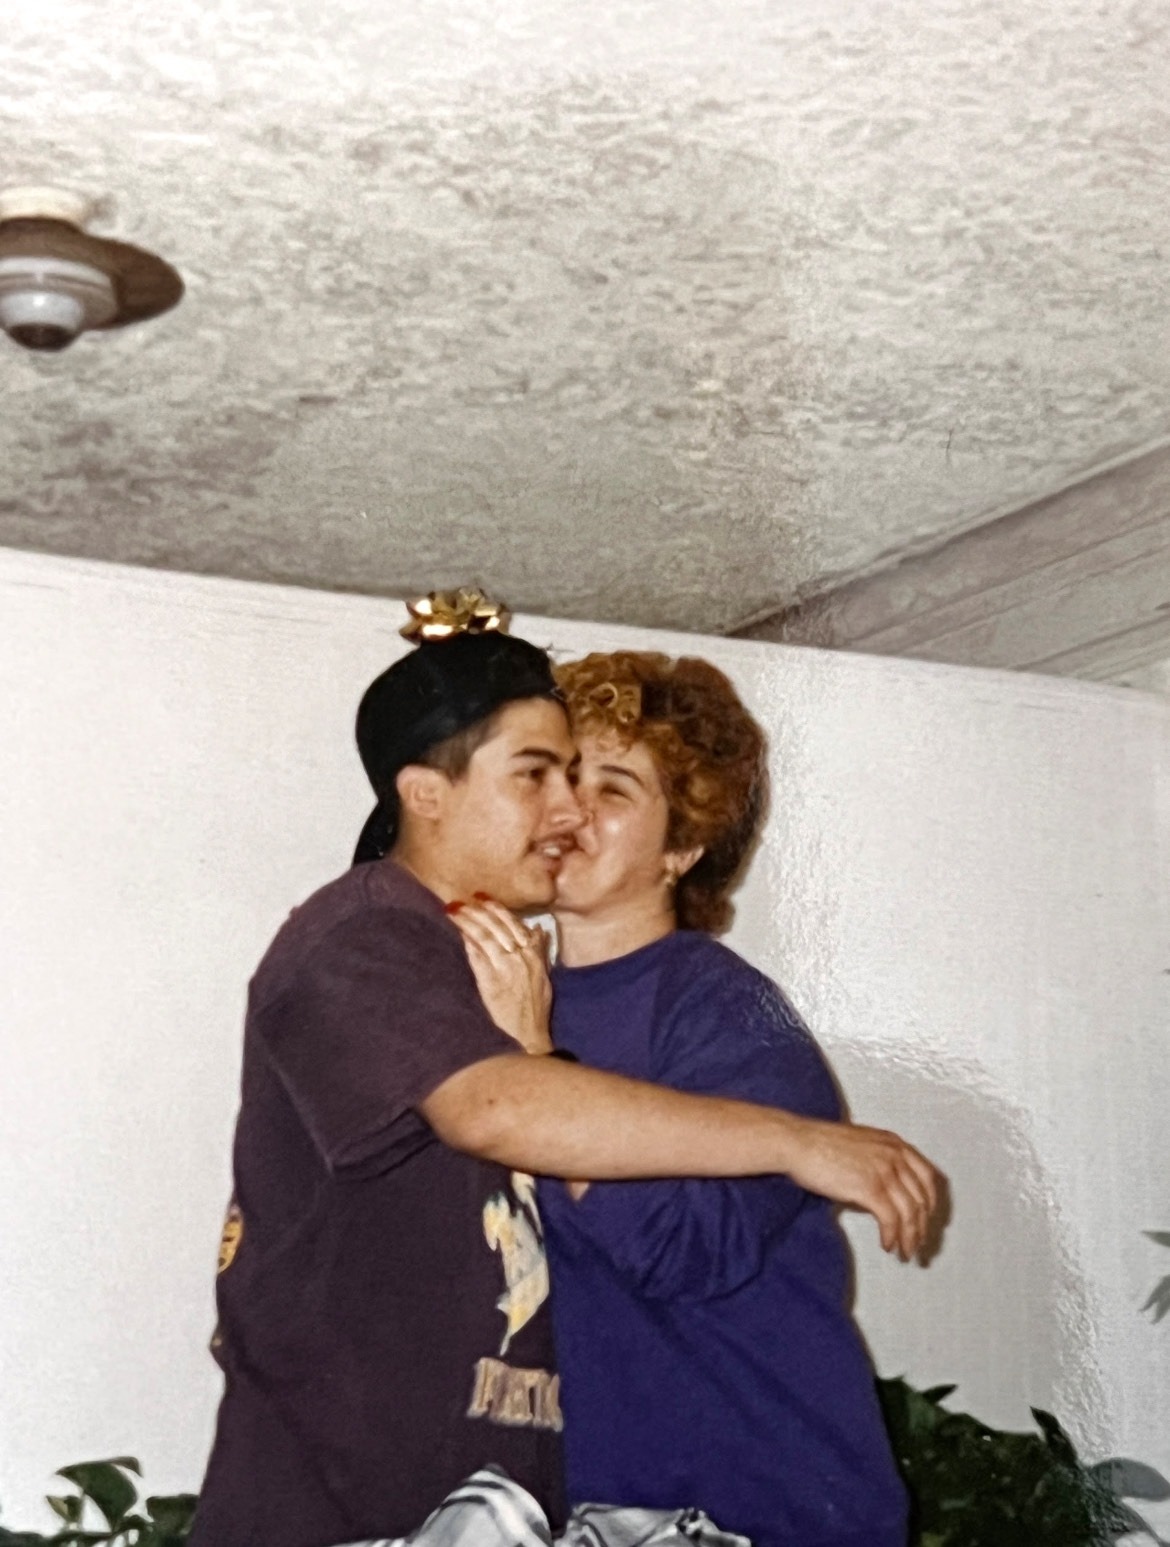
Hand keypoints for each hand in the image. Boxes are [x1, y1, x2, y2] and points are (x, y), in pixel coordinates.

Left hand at [447, 897, 553, 1055]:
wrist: (527, 1035)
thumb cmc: (535, 1007)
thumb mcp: (543, 976)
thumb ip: (540, 951)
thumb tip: (539, 929)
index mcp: (534, 955)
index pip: (513, 923)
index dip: (496, 908)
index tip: (482, 897)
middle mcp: (521, 958)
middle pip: (497, 926)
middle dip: (478, 910)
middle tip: (462, 900)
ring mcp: (505, 968)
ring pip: (485, 936)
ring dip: (468, 920)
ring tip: (453, 910)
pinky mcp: (491, 981)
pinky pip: (477, 956)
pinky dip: (468, 942)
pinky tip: (458, 932)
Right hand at [787, 1118, 943, 1261]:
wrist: (798, 1142)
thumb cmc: (819, 1144)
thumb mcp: (860, 1145)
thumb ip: (878, 1161)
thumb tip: (884, 1192)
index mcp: (894, 1143)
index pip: (927, 1176)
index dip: (930, 1202)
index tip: (926, 1219)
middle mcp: (894, 1155)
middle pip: (921, 1198)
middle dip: (922, 1226)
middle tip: (918, 1245)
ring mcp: (884, 1171)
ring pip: (910, 1212)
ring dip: (910, 1237)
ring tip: (905, 1253)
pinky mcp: (870, 1187)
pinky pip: (891, 1220)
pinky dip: (892, 1236)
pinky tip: (886, 1245)